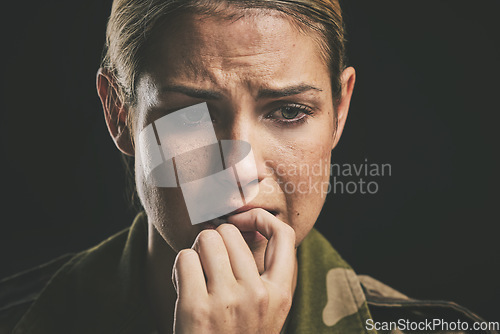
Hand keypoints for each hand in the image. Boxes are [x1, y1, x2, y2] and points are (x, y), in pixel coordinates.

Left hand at [172, 208, 295, 333]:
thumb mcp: (266, 311)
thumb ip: (263, 275)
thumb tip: (241, 224)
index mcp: (280, 294)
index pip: (283, 235)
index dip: (260, 218)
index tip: (242, 221)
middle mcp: (257, 294)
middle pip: (230, 232)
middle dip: (215, 240)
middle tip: (210, 261)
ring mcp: (228, 300)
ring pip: (206, 238)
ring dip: (197, 251)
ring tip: (198, 273)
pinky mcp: (196, 307)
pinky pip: (185, 258)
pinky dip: (181, 267)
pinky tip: (185, 286)